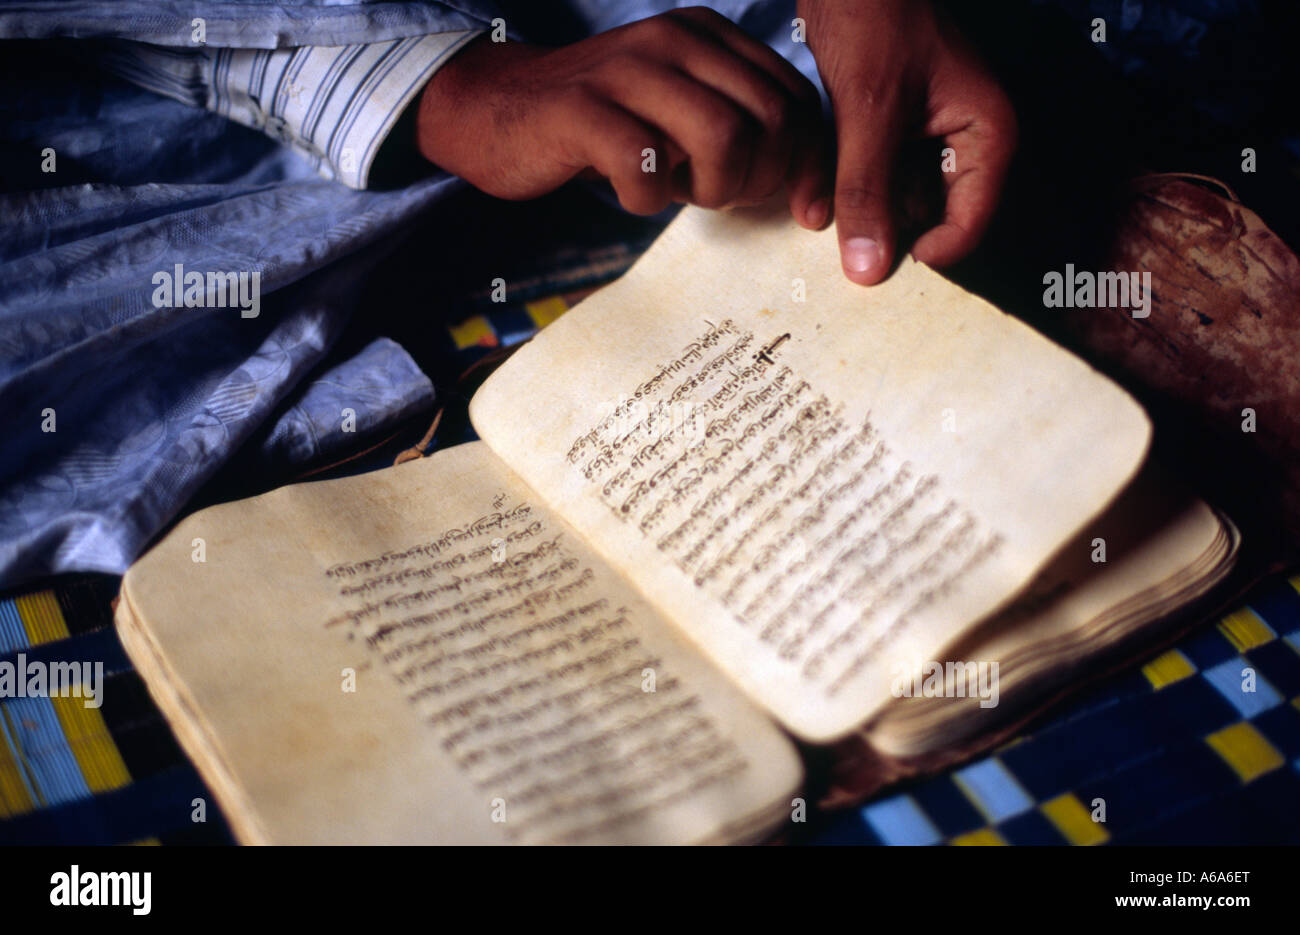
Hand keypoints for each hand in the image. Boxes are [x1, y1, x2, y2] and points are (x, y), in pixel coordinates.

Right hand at [417, 8, 829, 220]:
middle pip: (768, 120)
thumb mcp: (680, 114)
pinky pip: (647, 167)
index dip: (810, 164)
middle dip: (760, 180)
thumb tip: (810, 189)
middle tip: (720, 197)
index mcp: (706, 36)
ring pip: (723, 138)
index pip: (795, 98)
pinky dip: (647, 200)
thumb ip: (741, 129)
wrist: (498, 108)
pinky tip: (630, 194)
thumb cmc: (603, 125)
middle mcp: (673, 40)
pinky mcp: (581, 111)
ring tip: (680, 193)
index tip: (803, 211)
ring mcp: (625, 71)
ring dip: (713, 189)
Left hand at [799, 0, 1017, 283]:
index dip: (917, 250)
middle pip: (925, 218)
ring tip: (810, 196)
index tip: (869, 254)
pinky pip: (866, 173)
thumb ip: (867, 191)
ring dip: (848, 202)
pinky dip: (837, 178)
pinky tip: (806, 183)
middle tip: (833, 219)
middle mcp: (962, 141)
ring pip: (888, 199)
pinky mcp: (888, 129)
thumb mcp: (869, 109)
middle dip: (874, 223)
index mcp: (986, 135)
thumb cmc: (873, 14)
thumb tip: (868, 271)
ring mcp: (924, 136)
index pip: (966, 228)